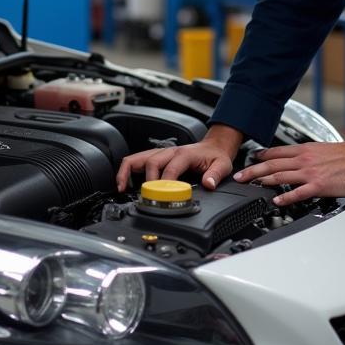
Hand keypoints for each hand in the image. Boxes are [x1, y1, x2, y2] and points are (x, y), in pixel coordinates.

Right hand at [116, 125, 242, 192]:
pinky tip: (124, 183)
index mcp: (184, 154)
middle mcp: (170, 151)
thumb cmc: (215, 156)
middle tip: (147, 198)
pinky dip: (127, 170)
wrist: (214, 146)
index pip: (170, 168)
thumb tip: (208, 184)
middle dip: (147, 181)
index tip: (162, 197)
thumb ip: (215, 175)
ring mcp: (161, 153)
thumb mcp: (222, 165)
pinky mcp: (156, 156)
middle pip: (151, 162)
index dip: (165, 183)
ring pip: (137, 158)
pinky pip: (136, 160)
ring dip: (127, 172)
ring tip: (121, 188)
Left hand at [232, 141, 344, 205]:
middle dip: (254, 170)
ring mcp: (309, 172)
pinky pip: (298, 192)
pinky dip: (285, 196)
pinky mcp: (318, 185)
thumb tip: (301, 159)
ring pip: (280, 175)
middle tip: (240, 176)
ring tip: (250, 185)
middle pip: (272, 164)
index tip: (250, 159)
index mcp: (305, 150)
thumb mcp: (323, 149)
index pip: (277, 152)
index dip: (261, 156)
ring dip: (263, 181)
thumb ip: (309, 155)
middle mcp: (304, 160)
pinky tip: (276, 200)